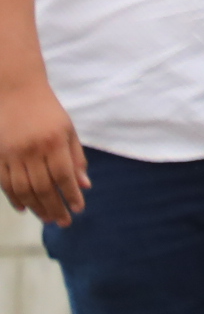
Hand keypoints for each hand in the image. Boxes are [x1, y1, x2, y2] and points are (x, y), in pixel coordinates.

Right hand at [0, 74, 85, 224]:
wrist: (16, 91)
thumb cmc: (48, 111)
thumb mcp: (68, 130)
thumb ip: (76, 158)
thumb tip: (85, 185)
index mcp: (54, 142)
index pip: (64, 176)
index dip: (71, 195)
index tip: (78, 209)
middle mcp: (32, 150)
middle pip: (43, 188)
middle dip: (55, 208)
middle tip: (64, 222)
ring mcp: (12, 154)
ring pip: (23, 190)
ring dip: (36, 208)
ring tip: (48, 218)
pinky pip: (5, 183)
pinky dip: (14, 198)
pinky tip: (24, 209)